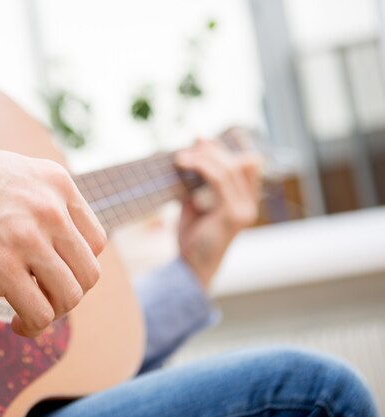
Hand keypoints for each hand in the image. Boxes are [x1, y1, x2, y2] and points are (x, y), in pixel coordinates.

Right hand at [0, 106, 106, 336]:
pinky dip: (33, 326)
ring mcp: (29, 238)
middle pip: (89, 272)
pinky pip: (40, 312)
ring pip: (70, 296)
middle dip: (68, 293)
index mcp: (56, 183)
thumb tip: (46, 238)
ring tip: (29, 314)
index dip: (78, 265)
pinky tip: (17, 324)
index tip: (56, 274)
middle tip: (43, 299)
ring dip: (53, 313)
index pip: (95, 240)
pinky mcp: (2, 268)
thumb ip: (36, 199)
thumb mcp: (10, 172)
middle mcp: (52, 209)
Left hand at [174, 138, 260, 287]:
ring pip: (229, 170)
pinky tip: (183, 164)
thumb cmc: (192, 239)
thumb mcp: (194, 207)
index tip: (201, 140)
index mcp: (244, 202)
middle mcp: (249, 205)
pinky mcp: (233, 215)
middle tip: (191, 142)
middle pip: (239, 163)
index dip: (226, 149)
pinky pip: (219, 181)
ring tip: (181, 156)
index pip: (247, 165)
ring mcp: (244, 210)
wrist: (191, 269)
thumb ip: (197, 186)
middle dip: (213, 150)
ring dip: (203, 157)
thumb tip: (189, 159)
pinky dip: (201, 168)